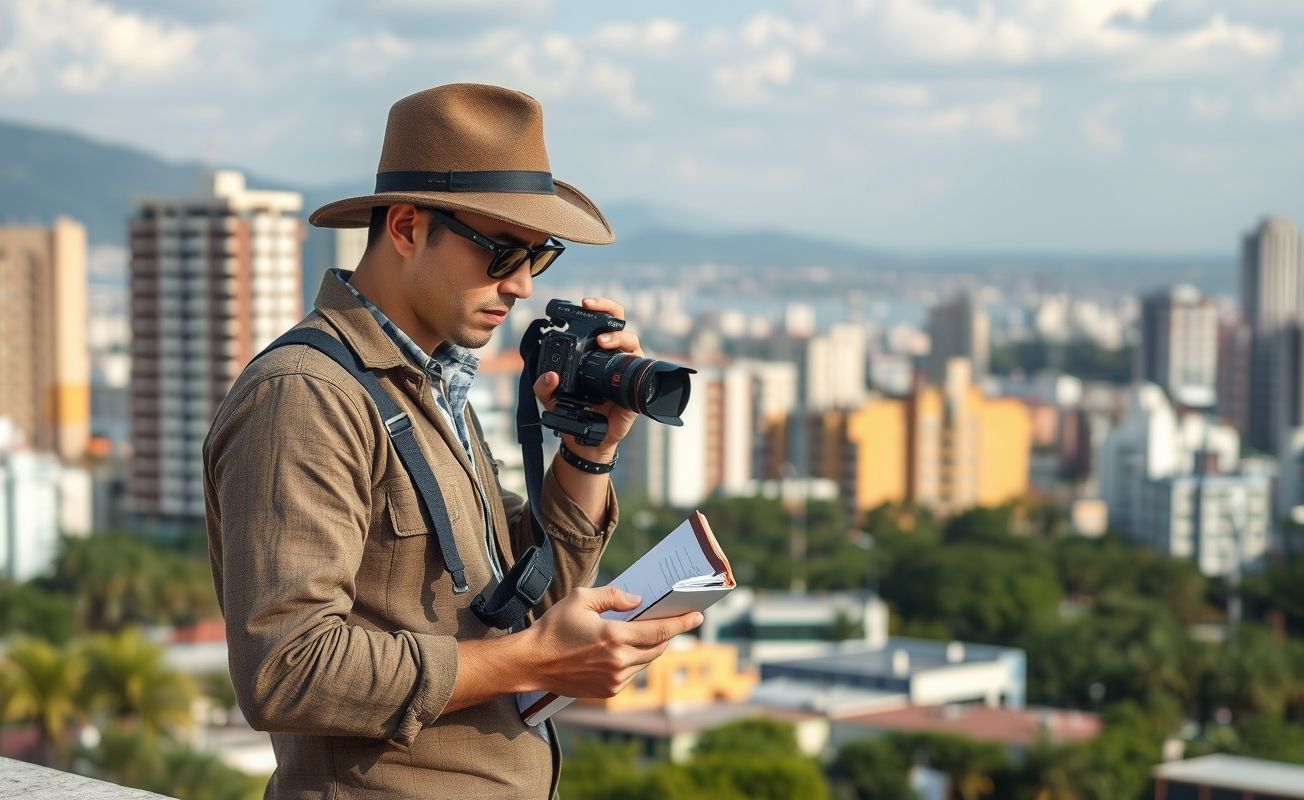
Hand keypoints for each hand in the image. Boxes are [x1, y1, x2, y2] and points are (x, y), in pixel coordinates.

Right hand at [520, 585, 703, 697]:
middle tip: (677, 621)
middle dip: (670, 634)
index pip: (659, 631)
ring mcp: (614, 680)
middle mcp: (618, 662)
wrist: (532, 663)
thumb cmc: (554, 628)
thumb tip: (638, 601)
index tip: (697, 616)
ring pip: (647, 662)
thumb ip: (613, 596)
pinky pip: (632, 674)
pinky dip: (636, 660)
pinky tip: (627, 649)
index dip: (681, 623)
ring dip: (652, 647)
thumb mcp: (581, 598)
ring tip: (650, 632)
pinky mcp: (608, 691)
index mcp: (614, 637)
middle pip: (658, 648)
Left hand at [533, 297, 640, 463]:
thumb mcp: (551, 398)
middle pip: (619, 321)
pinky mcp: (635, 386)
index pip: (600, 321)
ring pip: (632, 341)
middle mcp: (613, 355)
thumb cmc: (573, 412)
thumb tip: (550, 375)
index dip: (596, 308)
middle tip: (591, 307)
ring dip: (618, 337)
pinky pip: (642, 370)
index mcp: (595, 352)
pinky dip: (635, 363)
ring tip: (602, 342)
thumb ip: (543, 386)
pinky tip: (625, 363)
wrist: (588, 440)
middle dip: (607, 309)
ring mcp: (626, 369)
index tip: (583, 303)